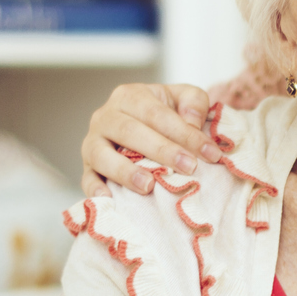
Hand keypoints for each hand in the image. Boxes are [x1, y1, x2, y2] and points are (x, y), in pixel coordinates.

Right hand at [79, 83, 219, 194]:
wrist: (140, 126)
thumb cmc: (164, 114)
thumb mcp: (182, 98)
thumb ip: (194, 102)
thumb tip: (192, 121)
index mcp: (129, 96)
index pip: (157, 114)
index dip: (184, 133)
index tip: (210, 153)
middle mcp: (105, 116)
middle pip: (130, 132)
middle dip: (162, 151)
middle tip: (189, 168)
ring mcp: (92, 142)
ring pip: (103, 155)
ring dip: (125, 171)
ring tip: (149, 186)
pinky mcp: (87, 167)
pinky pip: (86, 178)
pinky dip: (95, 189)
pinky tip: (110, 199)